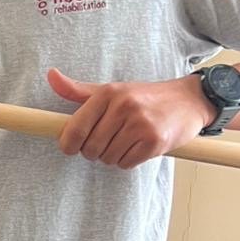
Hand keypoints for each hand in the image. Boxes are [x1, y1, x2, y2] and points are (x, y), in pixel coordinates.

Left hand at [49, 69, 214, 168]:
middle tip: (107, 141)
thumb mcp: (111, 90)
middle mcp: (123, 107)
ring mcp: (140, 124)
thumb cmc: (144, 98)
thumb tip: (51, 76)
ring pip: (107, 158)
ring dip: (112, 156)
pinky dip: (128, 161)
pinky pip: (126, 164)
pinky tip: (137, 147)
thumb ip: (78, 90)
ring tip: (125, 141)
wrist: (188, 100)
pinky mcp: (154, 142)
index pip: (74, 129)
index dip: (68, 144)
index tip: (71, 146)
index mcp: (108, 94)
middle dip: (94, 151)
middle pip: (90, 149)